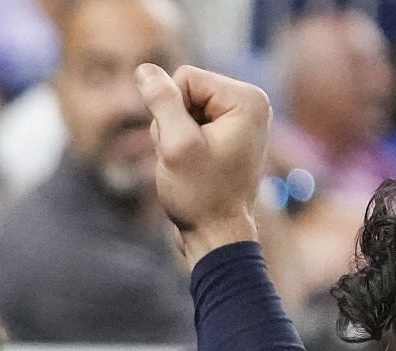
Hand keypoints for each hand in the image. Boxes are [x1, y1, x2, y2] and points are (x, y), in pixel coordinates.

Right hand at [135, 64, 270, 264]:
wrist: (217, 236)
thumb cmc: (200, 195)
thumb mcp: (176, 146)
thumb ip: (162, 103)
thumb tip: (144, 69)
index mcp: (247, 98)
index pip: (186, 77)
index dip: (170, 111)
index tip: (182, 146)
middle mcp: (251, 102)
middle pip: (186, 91)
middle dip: (173, 124)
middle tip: (184, 159)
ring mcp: (242, 119)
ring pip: (184, 109)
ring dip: (175, 136)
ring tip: (187, 165)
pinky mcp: (231, 134)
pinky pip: (192, 124)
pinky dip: (182, 144)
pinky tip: (191, 167)